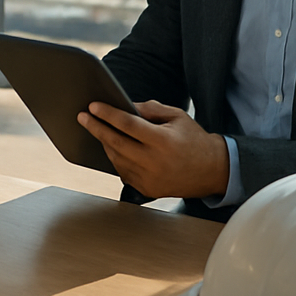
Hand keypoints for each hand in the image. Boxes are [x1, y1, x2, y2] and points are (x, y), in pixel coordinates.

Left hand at [77, 100, 228, 199]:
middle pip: (116, 142)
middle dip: (96, 127)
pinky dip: (116, 158)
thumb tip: (125, 105)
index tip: (93, 106)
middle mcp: (155, 162)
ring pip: (116, 159)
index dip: (108, 114)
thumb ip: (150, 109)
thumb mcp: (177, 116)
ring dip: (105, 143)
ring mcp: (150, 179)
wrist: (213, 171)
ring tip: (98, 129)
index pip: (128, 125)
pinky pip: (123, 172)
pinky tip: (113, 147)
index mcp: (163, 141)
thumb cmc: (193, 140)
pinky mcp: (147, 190)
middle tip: (83, 116)